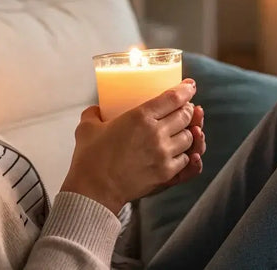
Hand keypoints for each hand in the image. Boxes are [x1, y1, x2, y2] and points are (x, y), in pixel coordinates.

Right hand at [60, 80, 206, 213]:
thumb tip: (96, 110)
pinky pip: (187, 161)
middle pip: (185, 116)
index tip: (190, 86)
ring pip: (190, 138)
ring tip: (182, 130)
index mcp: (140, 117)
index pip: (173, 98)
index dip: (186, 90)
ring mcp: (164, 155)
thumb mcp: (87, 128)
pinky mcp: (166, 174)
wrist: (93, 190)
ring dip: (188, 132)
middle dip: (188, 109)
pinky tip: (184, 152)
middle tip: (184, 108)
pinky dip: (187, 155)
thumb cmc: (90, 158)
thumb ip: (93, 113)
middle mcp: (157, 134)